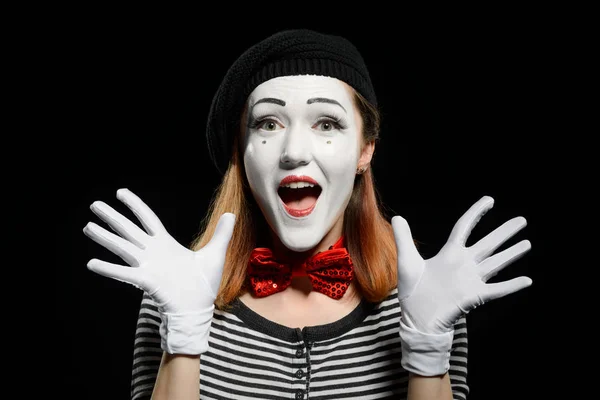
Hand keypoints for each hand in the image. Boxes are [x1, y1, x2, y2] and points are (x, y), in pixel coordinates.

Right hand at [83, 188, 234, 353]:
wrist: (198, 309)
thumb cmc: (203, 284)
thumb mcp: (216, 253)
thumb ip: (222, 233)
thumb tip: (231, 214)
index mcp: (165, 244)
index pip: (147, 219)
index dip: (134, 205)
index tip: (120, 193)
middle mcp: (152, 252)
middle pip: (128, 229)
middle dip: (112, 217)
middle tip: (93, 205)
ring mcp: (147, 266)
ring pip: (122, 247)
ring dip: (105, 238)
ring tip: (87, 226)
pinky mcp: (146, 281)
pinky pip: (124, 273)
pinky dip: (108, 268)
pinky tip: (92, 263)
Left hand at [393, 195, 531, 334]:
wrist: (417, 320)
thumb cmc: (413, 293)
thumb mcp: (406, 262)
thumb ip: (403, 238)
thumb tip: (397, 217)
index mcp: (449, 253)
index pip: (465, 227)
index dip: (476, 213)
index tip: (489, 200)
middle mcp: (464, 264)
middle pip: (488, 243)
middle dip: (504, 232)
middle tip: (522, 220)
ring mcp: (471, 280)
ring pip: (496, 262)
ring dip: (512, 254)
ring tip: (527, 243)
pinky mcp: (475, 296)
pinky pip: (497, 290)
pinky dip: (512, 285)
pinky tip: (526, 280)